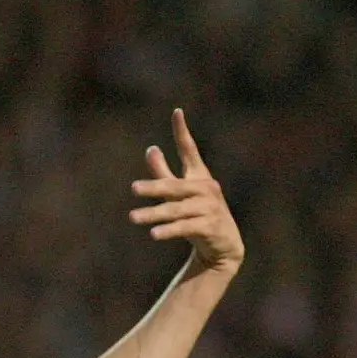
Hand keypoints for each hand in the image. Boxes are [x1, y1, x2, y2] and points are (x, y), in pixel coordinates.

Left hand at [129, 109, 244, 273]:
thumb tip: (151, 148)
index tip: (176, 112)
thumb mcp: (181, 193)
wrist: (224, 246)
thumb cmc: (199, 215)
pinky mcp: (210, 226)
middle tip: (133, 189)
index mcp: (199, 176)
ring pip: (176, 209)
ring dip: (154, 214)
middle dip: (154, 187)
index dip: (182, 132)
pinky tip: (153, 233)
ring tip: (133, 218)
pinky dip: (168, 230)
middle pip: (175, 186)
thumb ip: (164, 173)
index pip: (190, 150)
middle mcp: (206, 189)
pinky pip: (184, 227)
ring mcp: (210, 208)